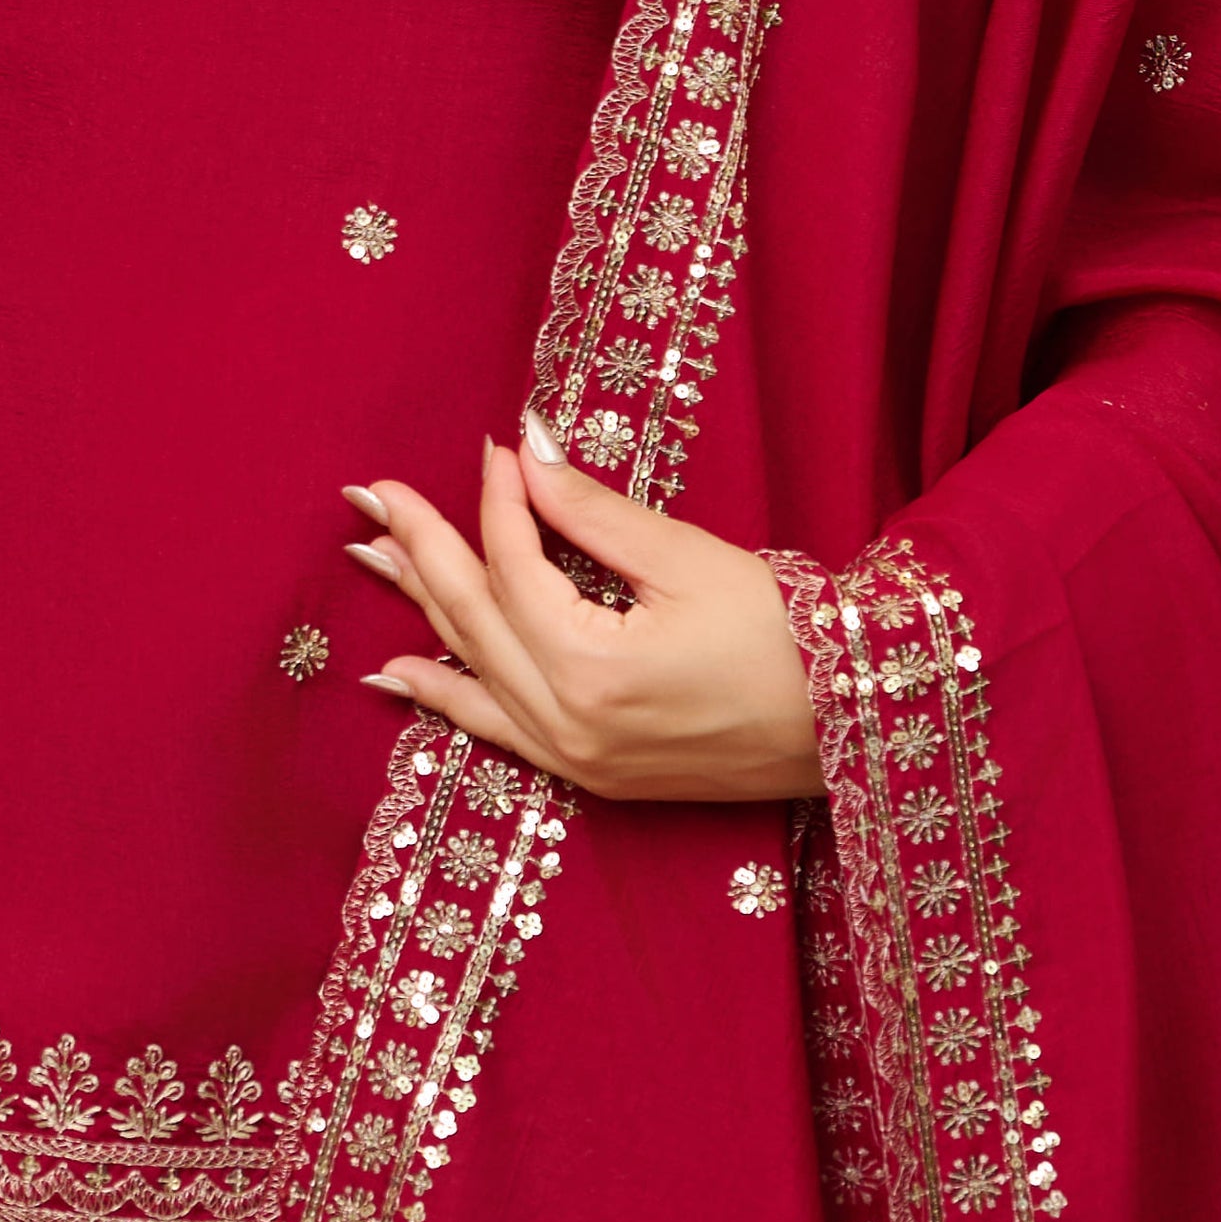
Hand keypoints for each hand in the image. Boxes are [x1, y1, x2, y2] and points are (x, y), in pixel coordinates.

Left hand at [345, 423, 823, 806]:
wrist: (851, 725)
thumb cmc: (788, 636)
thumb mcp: (688, 560)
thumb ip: (592, 513)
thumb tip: (525, 455)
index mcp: (590, 668)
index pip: (516, 566)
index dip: (500, 501)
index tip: (495, 446)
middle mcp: (566, 724)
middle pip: (473, 617)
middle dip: (421, 548)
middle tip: (373, 496)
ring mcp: (573, 758)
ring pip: (472, 670)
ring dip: (419, 610)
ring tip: (368, 557)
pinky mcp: (589, 775)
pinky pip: (494, 730)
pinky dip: (443, 698)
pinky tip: (397, 675)